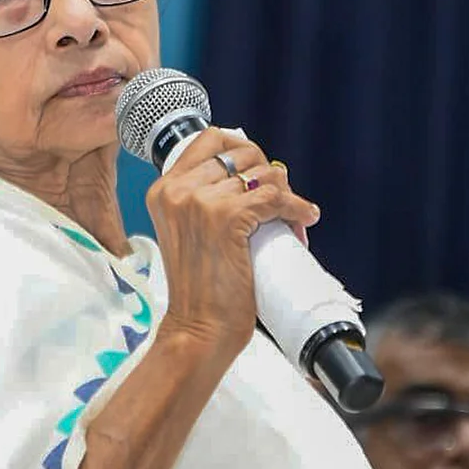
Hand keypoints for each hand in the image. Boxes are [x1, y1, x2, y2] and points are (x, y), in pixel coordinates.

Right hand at [145, 128, 320, 358]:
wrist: (197, 329)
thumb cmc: (199, 290)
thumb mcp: (188, 233)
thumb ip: (203, 202)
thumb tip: (253, 178)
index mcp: (163, 190)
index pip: (208, 139)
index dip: (242, 147)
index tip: (259, 167)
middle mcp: (177, 190)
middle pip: (241, 152)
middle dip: (268, 172)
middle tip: (280, 199)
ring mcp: (200, 201)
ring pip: (262, 175)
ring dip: (286, 194)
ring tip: (292, 216)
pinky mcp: (226, 218)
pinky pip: (274, 198)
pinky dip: (296, 207)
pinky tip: (304, 217)